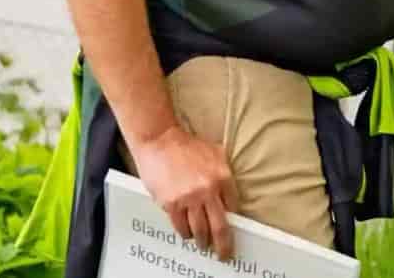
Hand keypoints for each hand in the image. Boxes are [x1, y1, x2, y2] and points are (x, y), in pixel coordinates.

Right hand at [130, 125, 239, 260]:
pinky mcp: (171, 204)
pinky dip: (185, 233)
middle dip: (224, 245)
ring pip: (200, 231)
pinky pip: (181, 227)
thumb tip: (230, 195)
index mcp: (222, 177)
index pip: (233, 207)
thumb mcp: (215, 152)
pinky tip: (187, 233)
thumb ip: (224, 172)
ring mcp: (189, 199)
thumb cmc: (186, 146)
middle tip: (224, 254)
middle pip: (220, 228)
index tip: (230, 226)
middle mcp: (208, 190)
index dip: (232, 218)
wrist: (160, 140)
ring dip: (202, 241)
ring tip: (203, 244)